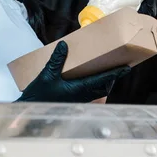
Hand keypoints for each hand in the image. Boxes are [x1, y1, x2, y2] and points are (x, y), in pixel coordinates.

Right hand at [16, 40, 130, 102]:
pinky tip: (85, 76)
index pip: (102, 80)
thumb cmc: (39, 95)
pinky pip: (88, 92)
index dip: (115, 73)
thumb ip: (57, 60)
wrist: (31, 110)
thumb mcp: (47, 74)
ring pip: (96, 90)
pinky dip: (92, 84)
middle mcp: (82, 95)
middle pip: (103, 86)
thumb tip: (65, 45)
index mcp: (79, 89)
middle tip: (116, 66)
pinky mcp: (73, 100)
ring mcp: (78, 99)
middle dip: (111, 77)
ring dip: (102, 81)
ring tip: (103, 69)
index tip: (126, 68)